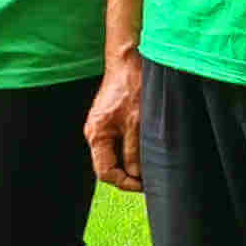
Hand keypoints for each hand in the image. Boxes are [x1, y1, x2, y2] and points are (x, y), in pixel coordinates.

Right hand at [85, 53, 146, 191]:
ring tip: (150, 163)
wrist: (129, 60)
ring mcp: (102, 126)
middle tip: (149, 178)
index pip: (105, 172)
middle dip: (128, 174)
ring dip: (131, 162)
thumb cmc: (133, 87)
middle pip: (108, 166)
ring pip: (115, 155)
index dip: (125, 182)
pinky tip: (145, 148)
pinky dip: (132, 150)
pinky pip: (119, 143)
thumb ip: (134, 153)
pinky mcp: (111, 120)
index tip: (144, 185)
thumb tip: (136, 175)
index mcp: (96, 135)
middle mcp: (95, 133)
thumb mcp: (137, 124)